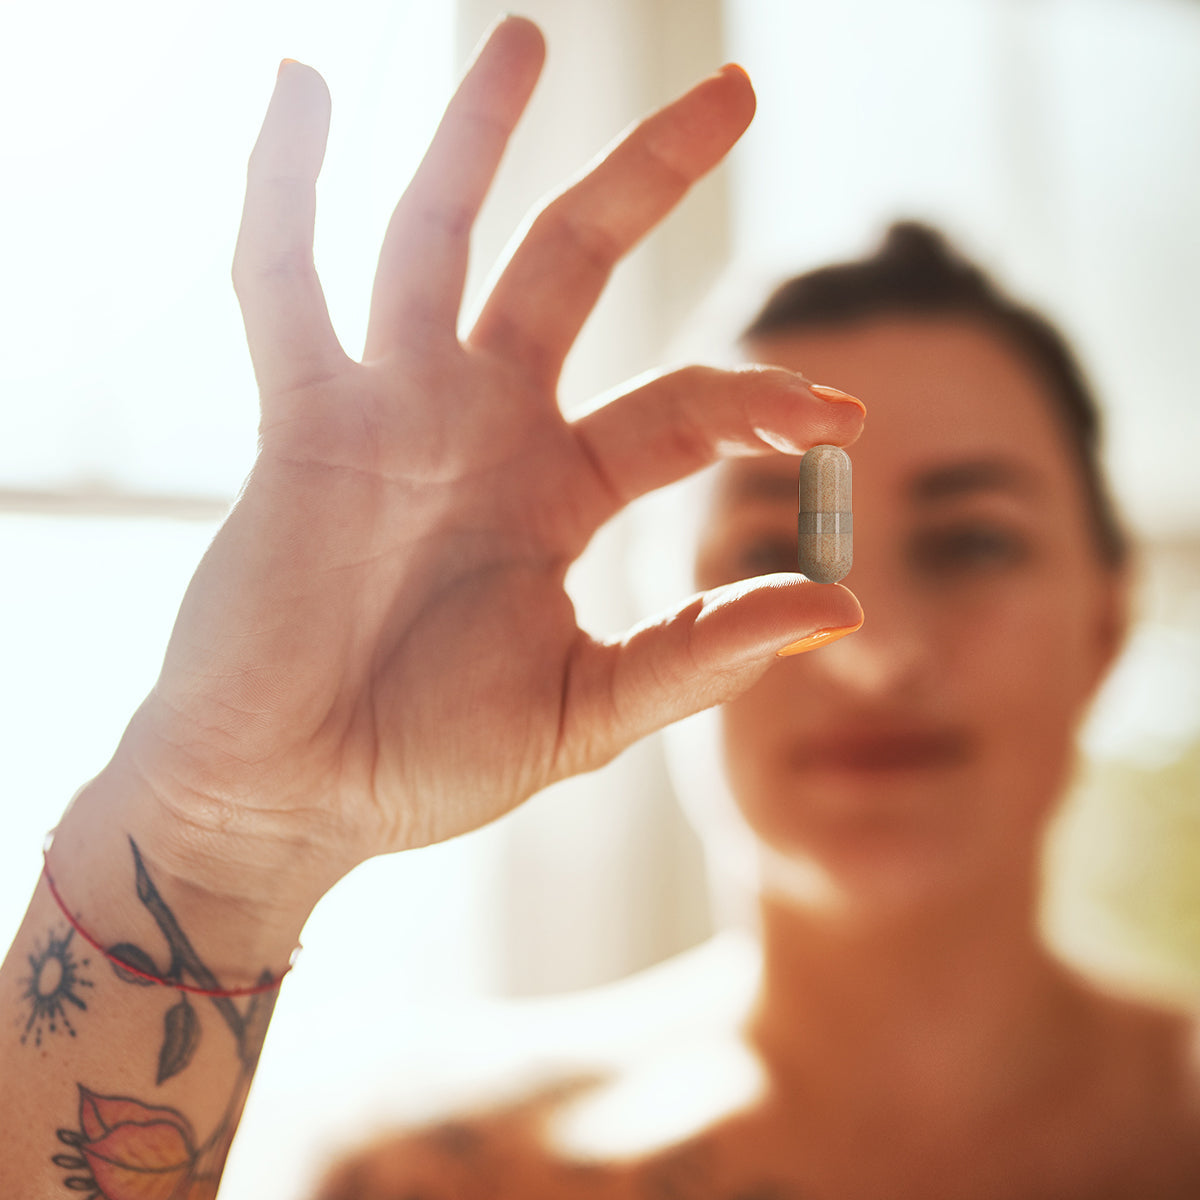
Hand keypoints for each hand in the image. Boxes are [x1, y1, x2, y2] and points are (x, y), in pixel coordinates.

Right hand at [116, 18, 862, 913]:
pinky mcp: (301, 421)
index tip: (842, 418)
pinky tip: (300, 91)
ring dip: (476, 140)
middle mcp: (483, 430)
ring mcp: (392, 412)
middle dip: (651, 180)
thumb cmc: (426, 761)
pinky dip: (284, 191)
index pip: (683, 410)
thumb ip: (699, 656)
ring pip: (438, 240)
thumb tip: (839, 609)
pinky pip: (284, 282)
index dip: (763, 401)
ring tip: (529, 37)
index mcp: (557, 493)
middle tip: (737, 94)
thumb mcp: (586, 709)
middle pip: (573, 267)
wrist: (290, 796)